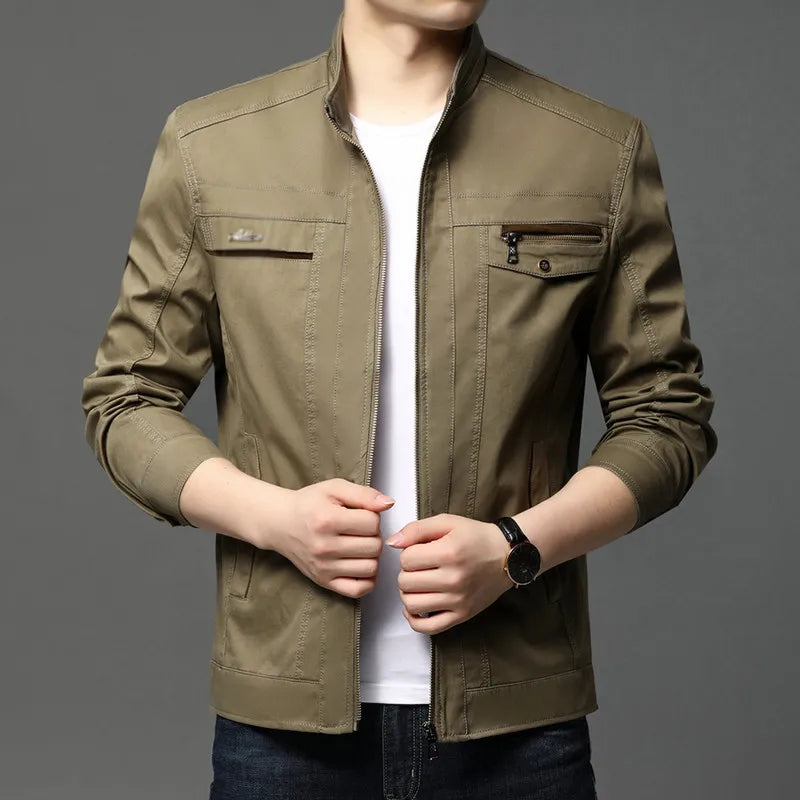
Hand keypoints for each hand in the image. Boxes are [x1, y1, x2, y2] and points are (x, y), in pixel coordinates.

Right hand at [269, 478, 394, 598]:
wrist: (281, 523)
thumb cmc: (308, 504)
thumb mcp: (335, 488)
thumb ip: (364, 494)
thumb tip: (388, 504)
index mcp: (328, 520)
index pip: (373, 523)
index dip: (373, 516)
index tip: (362, 514)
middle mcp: (325, 546)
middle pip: (375, 546)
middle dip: (374, 535)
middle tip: (361, 530)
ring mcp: (324, 567)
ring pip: (371, 568)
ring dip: (371, 556)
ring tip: (360, 545)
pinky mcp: (324, 581)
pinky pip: (358, 590)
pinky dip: (367, 578)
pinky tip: (360, 563)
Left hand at [386, 513, 514, 633]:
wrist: (507, 556)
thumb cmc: (476, 537)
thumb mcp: (447, 522)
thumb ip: (416, 529)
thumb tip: (392, 543)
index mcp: (449, 553)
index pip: (406, 559)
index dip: (407, 554)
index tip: (419, 552)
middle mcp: (453, 579)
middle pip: (405, 583)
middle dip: (406, 573)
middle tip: (418, 568)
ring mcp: (458, 600)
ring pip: (412, 604)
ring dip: (408, 594)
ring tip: (418, 584)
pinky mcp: (462, 615)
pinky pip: (428, 627)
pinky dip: (414, 620)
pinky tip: (415, 608)